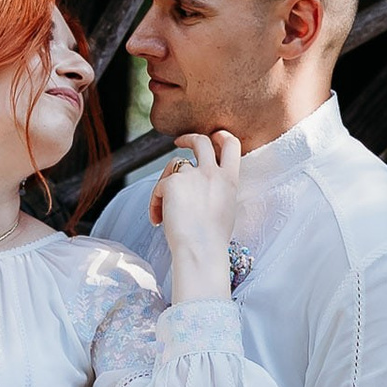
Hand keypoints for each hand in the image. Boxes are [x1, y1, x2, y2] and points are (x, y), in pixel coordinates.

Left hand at [149, 127, 244, 303]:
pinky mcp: (172, 183)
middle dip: (189, 138)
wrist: (201, 251)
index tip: (214, 136)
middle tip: (179, 141)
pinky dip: (155, 202)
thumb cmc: (212, 241)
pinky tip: (157, 220)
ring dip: (167, 179)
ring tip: (162, 207)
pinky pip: (159, 186)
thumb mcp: (225, 211)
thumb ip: (217, 193)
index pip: (232, 145)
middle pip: (201, 141)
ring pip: (175, 164)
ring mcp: (192, 176)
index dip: (221, 136)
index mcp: (230, 181)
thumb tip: (201, 190)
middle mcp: (213, 173)